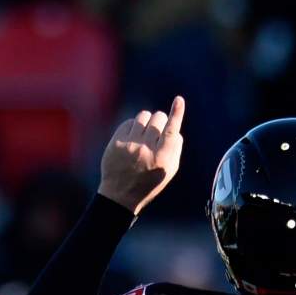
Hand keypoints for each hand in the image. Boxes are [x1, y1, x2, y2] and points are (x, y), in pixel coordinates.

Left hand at [97, 96, 184, 213]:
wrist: (120, 195)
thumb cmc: (149, 183)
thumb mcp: (169, 171)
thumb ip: (175, 150)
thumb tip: (175, 129)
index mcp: (162, 159)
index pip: (172, 131)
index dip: (177, 113)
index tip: (179, 100)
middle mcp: (146, 150)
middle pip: (158, 118)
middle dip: (160, 120)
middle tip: (157, 131)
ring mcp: (130, 145)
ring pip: (143, 116)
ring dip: (147, 122)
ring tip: (144, 134)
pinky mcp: (116, 142)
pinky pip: (129, 122)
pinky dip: (133, 126)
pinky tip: (133, 138)